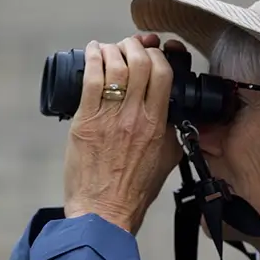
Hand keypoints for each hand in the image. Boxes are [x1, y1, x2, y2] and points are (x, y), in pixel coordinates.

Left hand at [63, 33, 183, 233]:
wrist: (104, 213)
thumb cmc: (134, 192)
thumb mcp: (167, 161)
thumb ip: (173, 134)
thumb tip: (174, 115)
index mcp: (157, 125)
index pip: (163, 74)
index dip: (157, 56)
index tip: (152, 53)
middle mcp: (134, 118)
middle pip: (139, 64)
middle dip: (134, 47)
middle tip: (129, 47)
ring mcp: (108, 118)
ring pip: (114, 67)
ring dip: (112, 50)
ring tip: (109, 49)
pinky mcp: (85, 122)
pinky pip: (91, 81)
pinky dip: (92, 60)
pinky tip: (93, 52)